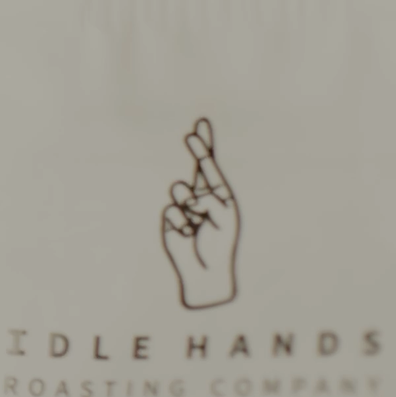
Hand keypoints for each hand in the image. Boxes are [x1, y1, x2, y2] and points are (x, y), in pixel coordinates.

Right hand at [160, 117, 239, 308]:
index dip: (204, 146)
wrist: (205, 272)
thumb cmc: (219, 245)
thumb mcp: (225, 218)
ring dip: (191, 205)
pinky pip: (172, 211)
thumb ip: (211, 199)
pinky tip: (186, 234)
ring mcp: (184, 207)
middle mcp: (201, 197)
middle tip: (192, 134)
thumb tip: (187, 194)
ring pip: (181, 191)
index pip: (210, 166)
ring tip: (196, 221)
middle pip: (195, 168)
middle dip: (197, 150)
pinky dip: (182, 223)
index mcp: (218, 195)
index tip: (200, 125)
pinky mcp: (170, 219)